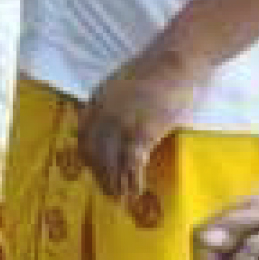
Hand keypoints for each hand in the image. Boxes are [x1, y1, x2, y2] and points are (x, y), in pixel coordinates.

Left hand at [79, 48, 208, 200]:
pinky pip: (132, 163)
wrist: (175, 59)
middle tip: (107, 192)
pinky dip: (133, 180)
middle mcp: (103, 113)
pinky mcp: (143, 131)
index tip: (93, 171)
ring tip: (120, 200)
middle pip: (93, 152)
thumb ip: (113, 103)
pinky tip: (136, 191)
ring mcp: (122, 123)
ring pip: (110, 161)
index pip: (83, 136)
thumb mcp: (122, 85)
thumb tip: (113, 123)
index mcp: (96, 101)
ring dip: (114, 184)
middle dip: (99, 175)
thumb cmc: (156, 70)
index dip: (88, 157)